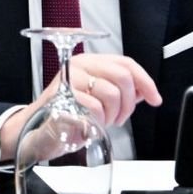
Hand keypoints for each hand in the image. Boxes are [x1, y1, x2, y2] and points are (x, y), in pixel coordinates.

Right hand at [0, 53, 161, 159]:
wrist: (38, 131)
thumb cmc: (68, 115)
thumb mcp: (97, 99)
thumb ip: (119, 91)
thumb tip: (144, 91)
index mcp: (88, 62)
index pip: (125, 63)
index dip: (145, 81)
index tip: (154, 98)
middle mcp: (77, 65)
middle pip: (122, 76)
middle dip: (128, 103)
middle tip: (121, 117)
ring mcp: (68, 79)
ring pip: (111, 92)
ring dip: (113, 114)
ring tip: (103, 121)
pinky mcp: (62, 96)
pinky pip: (95, 107)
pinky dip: (98, 120)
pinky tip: (91, 124)